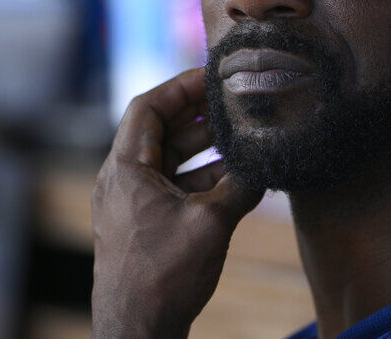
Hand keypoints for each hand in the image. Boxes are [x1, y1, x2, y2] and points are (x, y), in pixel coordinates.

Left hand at [91, 68, 263, 337]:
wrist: (136, 333)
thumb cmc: (162, 278)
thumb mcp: (211, 224)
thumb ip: (241, 186)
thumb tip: (268, 161)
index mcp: (125, 169)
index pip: (147, 107)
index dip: (181, 87)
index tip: (213, 76)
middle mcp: (122, 181)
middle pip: (159, 130)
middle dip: (198, 115)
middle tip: (234, 103)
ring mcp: (132, 204)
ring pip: (169, 160)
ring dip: (204, 149)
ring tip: (242, 139)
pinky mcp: (144, 225)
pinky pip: (174, 187)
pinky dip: (202, 179)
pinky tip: (236, 179)